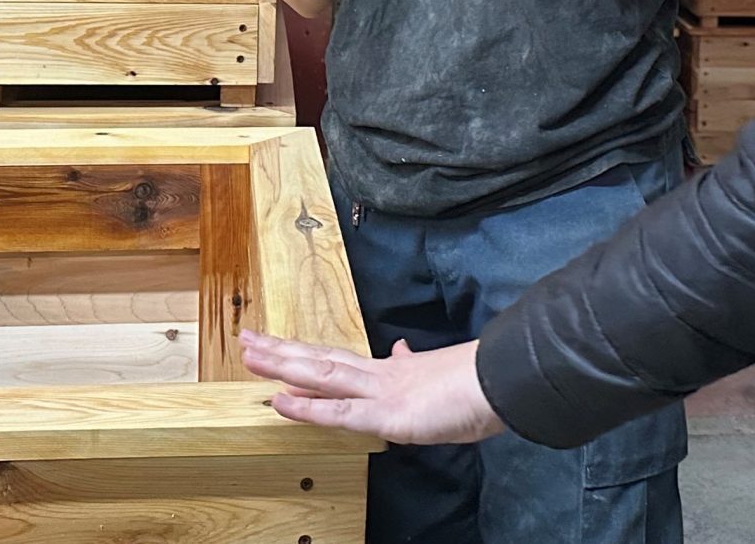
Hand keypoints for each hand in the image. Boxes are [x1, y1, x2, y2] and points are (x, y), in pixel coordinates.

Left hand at [242, 331, 505, 446]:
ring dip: (282, 365)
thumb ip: (418, 368)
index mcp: (394, 371)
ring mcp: (381, 392)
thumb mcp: (444, 378)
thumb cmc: (483, 384)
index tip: (284, 346)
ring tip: (250, 353)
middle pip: (322, 358)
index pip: (342, 359)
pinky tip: (279, 401)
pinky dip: (307, 407)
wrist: (505, 381)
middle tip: (249, 339)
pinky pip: (339, 412)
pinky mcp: (388, 414)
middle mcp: (381, 375)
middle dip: (283, 350)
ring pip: (321, 374)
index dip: (310, 353)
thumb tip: (405, 353)